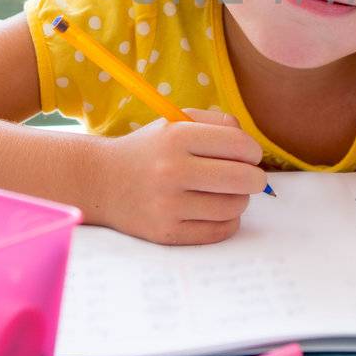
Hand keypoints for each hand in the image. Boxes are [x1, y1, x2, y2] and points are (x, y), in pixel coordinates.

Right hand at [98, 108, 266, 244]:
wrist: (100, 181)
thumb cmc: (150, 150)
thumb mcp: (176, 123)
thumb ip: (219, 124)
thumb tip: (253, 151)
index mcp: (176, 137)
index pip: (240, 145)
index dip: (253, 152)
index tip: (248, 156)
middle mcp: (171, 170)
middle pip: (244, 179)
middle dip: (255, 178)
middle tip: (248, 177)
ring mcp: (167, 205)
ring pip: (235, 206)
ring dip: (238, 199)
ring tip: (225, 192)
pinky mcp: (167, 232)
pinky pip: (220, 230)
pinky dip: (227, 221)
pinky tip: (214, 210)